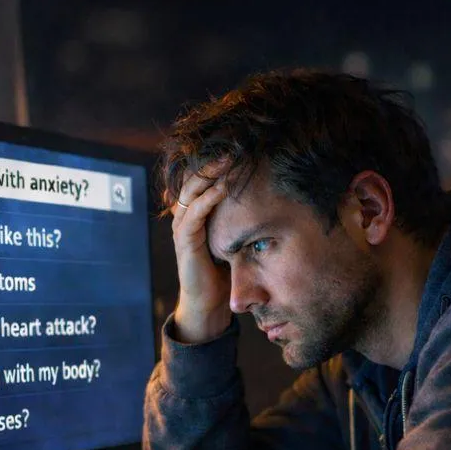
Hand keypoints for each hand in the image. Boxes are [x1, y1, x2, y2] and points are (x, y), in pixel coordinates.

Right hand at [170, 161, 230, 342]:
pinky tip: (222, 187)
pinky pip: (194, 212)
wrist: (209, 304)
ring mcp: (182, 227)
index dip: (216, 163)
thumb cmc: (223, 273)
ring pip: (192, 190)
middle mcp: (185, 216)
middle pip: (194, 178)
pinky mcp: (185, 240)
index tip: (238, 148)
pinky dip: (208, 198)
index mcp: (196, 214)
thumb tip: (268, 203)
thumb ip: (240, 222)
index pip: (202, 179)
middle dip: (213, 161)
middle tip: (234, 145)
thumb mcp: (234, 240)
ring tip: (229, 159)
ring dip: (210, 173)